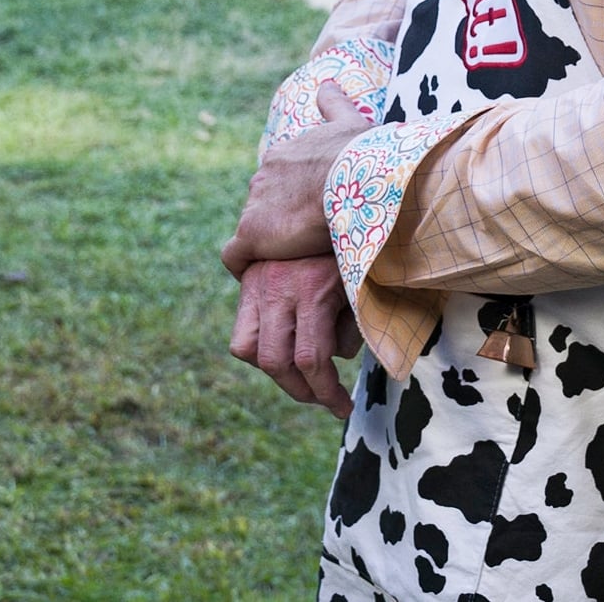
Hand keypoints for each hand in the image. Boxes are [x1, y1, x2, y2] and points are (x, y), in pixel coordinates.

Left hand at [219, 83, 374, 276]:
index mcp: (284, 154)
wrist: (355, 177)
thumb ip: (334, 104)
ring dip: (268, 244)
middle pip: (264, 204)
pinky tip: (256, 276)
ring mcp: (254, 205)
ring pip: (254, 229)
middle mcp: (263, 175)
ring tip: (291, 262)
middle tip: (306, 241)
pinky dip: (241, 266)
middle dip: (280, 221)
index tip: (312, 213)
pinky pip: (233, 255)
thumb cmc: (360, 154)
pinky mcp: (251, 234)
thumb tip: (326, 84)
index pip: (280, 180)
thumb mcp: (349, 121)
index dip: (294, 199)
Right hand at [229, 255, 363, 417]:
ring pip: (247, 348)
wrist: (332, 197)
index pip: (311, 359)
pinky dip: (259, 347)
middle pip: (275, 362)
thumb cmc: (358, 247)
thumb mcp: (361, 287)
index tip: (341, 406)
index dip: (326, 392)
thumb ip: (349, 327)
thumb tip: (334, 360)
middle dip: (301, 390)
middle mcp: (278, 287)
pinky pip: (242, 329)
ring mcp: (258, 283)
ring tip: (300, 377)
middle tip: (321, 398)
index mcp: (313, 289)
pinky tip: (286, 347)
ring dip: (274, 370)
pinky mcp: (249, 281)